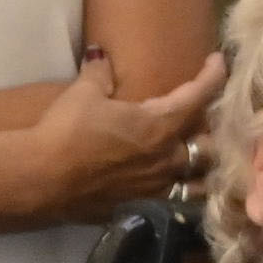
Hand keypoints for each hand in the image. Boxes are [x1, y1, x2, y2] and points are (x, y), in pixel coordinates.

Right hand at [17, 46, 221, 224]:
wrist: (44, 179)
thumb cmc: (67, 131)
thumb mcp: (83, 93)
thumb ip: (99, 73)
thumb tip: (101, 55)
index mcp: (159, 124)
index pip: (199, 96)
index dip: (213, 76)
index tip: (219, 62)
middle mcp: (166, 158)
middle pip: (208, 145)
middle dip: (211, 131)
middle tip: (204, 120)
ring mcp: (155, 188)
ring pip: (198, 182)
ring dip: (202, 170)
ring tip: (198, 161)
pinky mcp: (140, 208)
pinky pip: (173, 202)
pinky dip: (179, 192)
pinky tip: (172, 188)